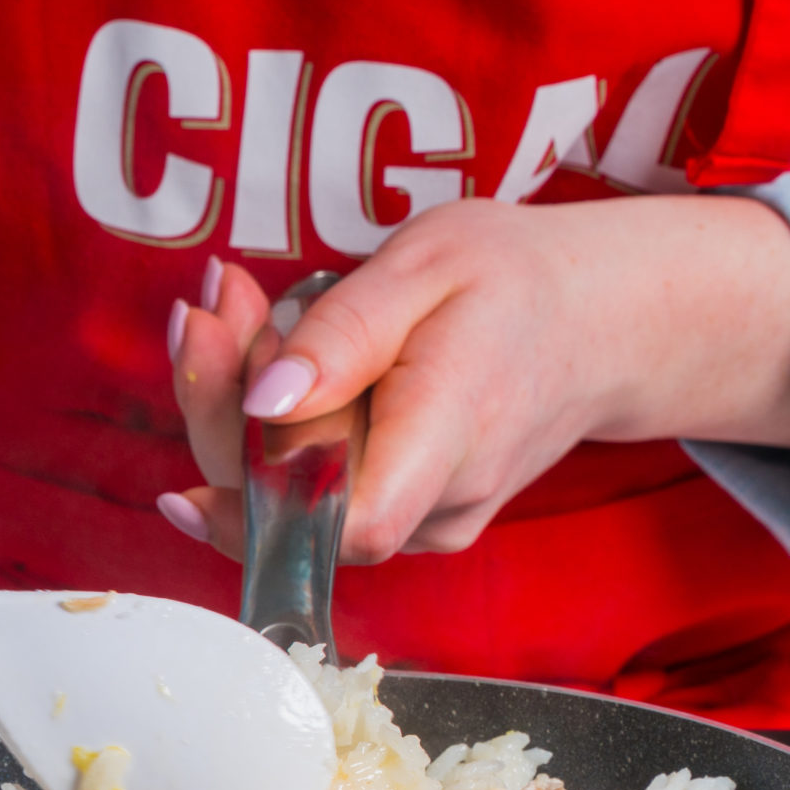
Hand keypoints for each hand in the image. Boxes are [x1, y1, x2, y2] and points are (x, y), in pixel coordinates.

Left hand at [162, 195, 789, 562]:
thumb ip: (343, 335)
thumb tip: (264, 402)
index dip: (253, 504)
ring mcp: (424, 521)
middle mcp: (439, 501)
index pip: (348, 525)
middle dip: (222, 405)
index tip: (194, 455)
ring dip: (244, 407)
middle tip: (210, 306)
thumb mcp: (428, 264)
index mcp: (452, 434)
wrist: (595, 323)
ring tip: (242, 307)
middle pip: (291, 505)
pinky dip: (281, 424)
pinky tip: (278, 352)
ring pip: (295, 494)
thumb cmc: (515, 282)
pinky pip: (319, 487)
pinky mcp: (405, 518)